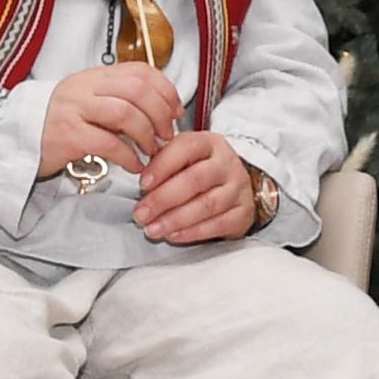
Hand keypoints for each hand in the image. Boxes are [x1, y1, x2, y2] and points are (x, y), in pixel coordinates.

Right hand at [38, 61, 180, 181]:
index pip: (140, 71)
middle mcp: (83, 87)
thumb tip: (162, 111)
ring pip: (126, 113)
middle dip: (160, 114)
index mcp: (93, 76)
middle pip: (137, 90)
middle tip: (166, 135)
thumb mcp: (89, 103)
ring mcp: (73, 109)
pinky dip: (129, 156)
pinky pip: (109, 143)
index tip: (175, 111)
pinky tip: (134, 166)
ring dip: (147, 135)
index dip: (165, 90)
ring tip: (151, 151)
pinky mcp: (67, 136)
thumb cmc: (59, 125)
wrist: (16, 141)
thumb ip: (119, 100)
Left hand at [134, 129, 260, 243]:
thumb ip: (163, 161)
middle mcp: (227, 164)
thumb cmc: (202, 170)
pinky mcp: (242, 213)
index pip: (186, 148)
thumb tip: (136, 175)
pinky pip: (217, 225)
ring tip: (153, 228)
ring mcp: (238, 189)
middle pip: (195, 180)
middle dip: (163, 199)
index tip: (142, 184)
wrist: (234, 187)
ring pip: (206, 205)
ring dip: (175, 219)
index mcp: (209, 143)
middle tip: (141, 213)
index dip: (162, 166)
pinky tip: (174, 235)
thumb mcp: (184, 157)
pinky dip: (192, 232)